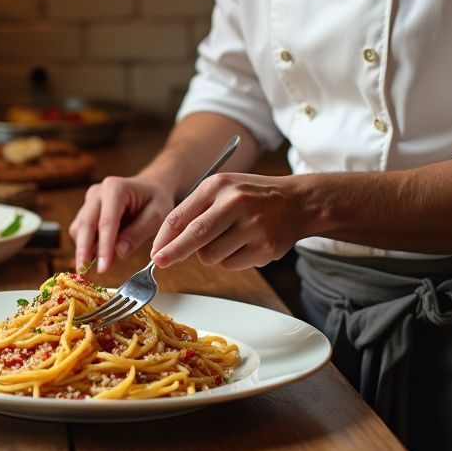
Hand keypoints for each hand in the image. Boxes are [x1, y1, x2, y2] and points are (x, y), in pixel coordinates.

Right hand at [69, 175, 174, 272]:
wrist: (151, 188)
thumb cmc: (156, 200)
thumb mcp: (156, 216)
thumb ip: (137, 233)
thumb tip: (119, 253)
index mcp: (116, 189)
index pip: (106, 222)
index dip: (104, 247)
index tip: (103, 269)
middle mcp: (98, 192)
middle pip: (85, 224)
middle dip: (84, 250)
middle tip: (85, 273)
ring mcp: (90, 201)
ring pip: (79, 228)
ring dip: (84, 249)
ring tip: (96, 266)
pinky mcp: (87, 210)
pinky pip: (81, 230)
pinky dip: (86, 245)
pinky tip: (98, 256)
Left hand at [150, 173, 302, 270]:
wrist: (297, 201)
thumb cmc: (252, 196)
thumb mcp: (223, 189)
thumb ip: (196, 210)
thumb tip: (167, 241)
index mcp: (218, 185)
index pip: (182, 214)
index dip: (164, 236)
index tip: (154, 251)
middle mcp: (235, 202)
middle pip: (194, 236)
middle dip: (173, 252)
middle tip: (159, 263)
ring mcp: (252, 225)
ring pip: (211, 255)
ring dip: (210, 255)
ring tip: (228, 239)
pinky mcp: (265, 247)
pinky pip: (231, 265)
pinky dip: (231, 260)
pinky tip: (245, 244)